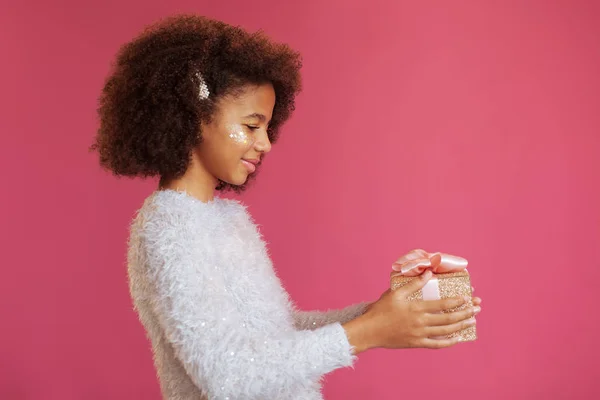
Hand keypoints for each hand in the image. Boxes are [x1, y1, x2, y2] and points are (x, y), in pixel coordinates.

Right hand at [344, 271, 480, 352]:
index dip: (457, 301)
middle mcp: (421, 322)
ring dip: (461, 326)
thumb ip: (414, 283)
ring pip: (446, 331)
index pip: (443, 304)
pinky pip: (436, 344)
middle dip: (465, 313)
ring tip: (472, 321)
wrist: (370, 330)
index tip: (467, 298)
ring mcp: (419, 334)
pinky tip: (457, 338)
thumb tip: (428, 273)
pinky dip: (448, 342)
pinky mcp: (416, 343)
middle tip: (476, 309)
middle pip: (449, 319)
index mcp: (416, 307)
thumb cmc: (381, 310)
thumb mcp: (396, 293)